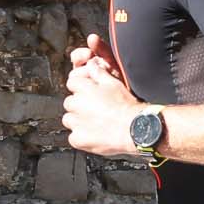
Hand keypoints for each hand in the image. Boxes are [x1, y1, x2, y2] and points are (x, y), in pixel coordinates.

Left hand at [61, 46, 149, 160]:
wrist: (135, 129)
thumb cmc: (126, 106)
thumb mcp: (114, 83)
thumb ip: (99, 73)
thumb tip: (91, 64)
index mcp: (83, 89)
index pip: (72, 83)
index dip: (81, 88)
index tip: (89, 93)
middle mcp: (77, 104)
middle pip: (69, 102)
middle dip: (79, 105)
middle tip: (94, 110)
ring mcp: (76, 123)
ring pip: (69, 120)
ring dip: (78, 120)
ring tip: (94, 123)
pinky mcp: (79, 139)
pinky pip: (73, 137)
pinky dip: (81, 137)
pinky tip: (94, 135)